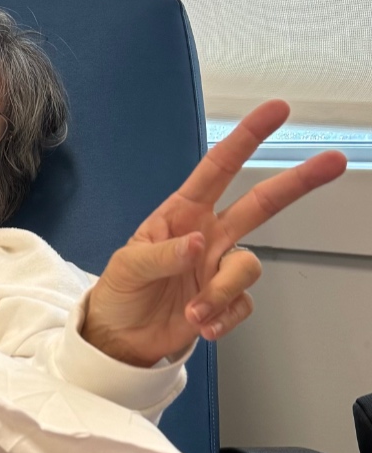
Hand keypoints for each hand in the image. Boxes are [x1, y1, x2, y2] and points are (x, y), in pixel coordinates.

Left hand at [82, 100, 346, 366]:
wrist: (120, 340)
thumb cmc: (120, 293)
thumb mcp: (127, 267)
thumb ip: (160, 255)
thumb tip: (195, 244)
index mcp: (181, 214)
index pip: (217, 170)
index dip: (246, 139)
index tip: (276, 112)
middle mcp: (207, 236)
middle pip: (260, 204)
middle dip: (295, 182)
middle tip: (332, 161)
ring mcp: (217, 269)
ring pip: (247, 267)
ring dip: (221, 292)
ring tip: (192, 313)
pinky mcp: (224, 301)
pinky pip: (242, 305)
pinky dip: (222, 318)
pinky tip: (200, 326)